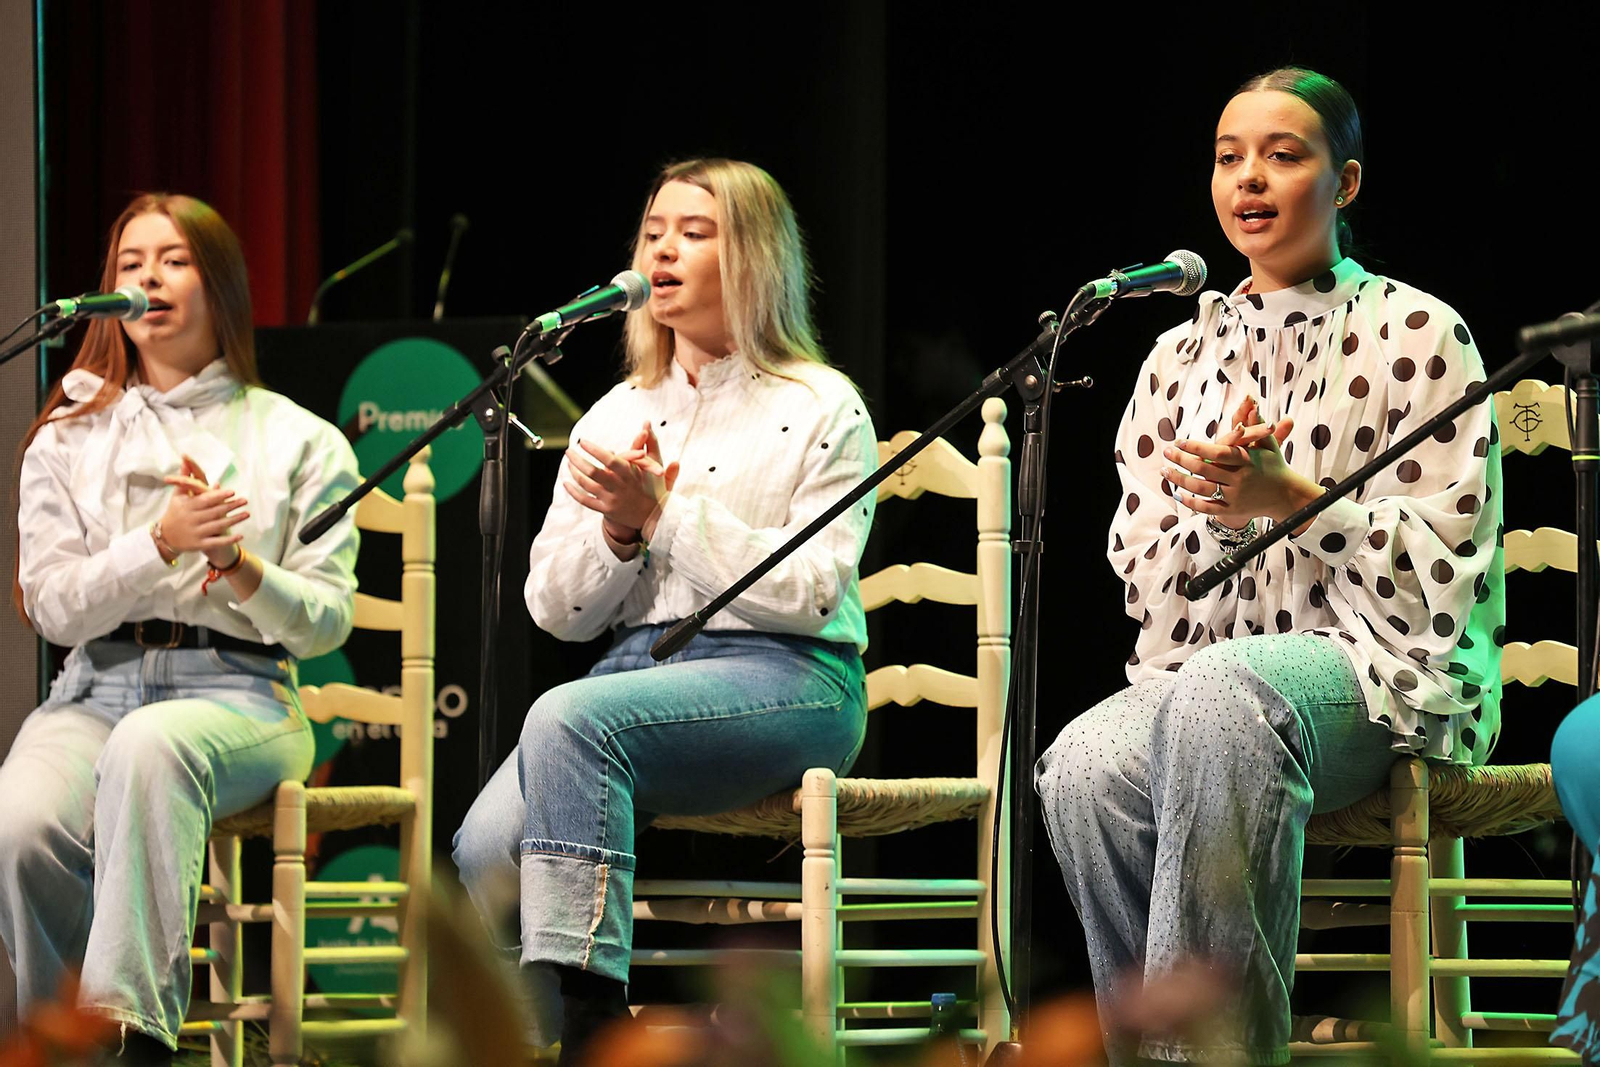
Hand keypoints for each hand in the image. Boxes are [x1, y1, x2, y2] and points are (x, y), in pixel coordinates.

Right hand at [159, 454, 248, 563]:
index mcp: (186, 506)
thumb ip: (185, 479)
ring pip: (218, 526)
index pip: (205, 500)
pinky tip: (241, 536)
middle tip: (245, 500)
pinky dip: (229, 540)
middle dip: (231, 506)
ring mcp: (195, 533)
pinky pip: (216, 542)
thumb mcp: (178, 496)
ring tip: (247, 514)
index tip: (233, 491)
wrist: (166, 537)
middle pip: (214, 512)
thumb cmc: (175, 512)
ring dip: (234, 520)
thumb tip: (185, 459)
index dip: (219, 496)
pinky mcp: (199, 545)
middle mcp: (191, 519)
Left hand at [564, 421, 678, 540]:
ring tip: (569, 463)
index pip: (611, 461)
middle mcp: (619, 488)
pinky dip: (573, 492)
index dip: (596, 451)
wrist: (654, 516)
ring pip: (587, 485)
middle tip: (569, 451)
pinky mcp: (606, 511)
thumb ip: (649, 444)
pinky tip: (566, 482)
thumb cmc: (653, 486)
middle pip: (593, 473)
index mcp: (630, 474)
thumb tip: (647, 424)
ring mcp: (612, 500)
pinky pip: (585, 501)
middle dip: (578, 460)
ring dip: (575, 472)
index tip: (583, 442)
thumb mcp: (654, 465)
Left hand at [1160, 396, 1322, 531]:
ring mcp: (1235, 497)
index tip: (1179, 441)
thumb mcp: (1268, 444)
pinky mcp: (1232, 510)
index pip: (1219, 453)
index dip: (1197, 448)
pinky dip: (1190, 502)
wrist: (1285, 496)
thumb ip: (1256, 425)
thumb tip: (1252, 402)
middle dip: (1182, 461)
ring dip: (1180, 480)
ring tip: (1164, 470)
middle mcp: (1241, 480)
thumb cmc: (1274, 465)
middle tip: (1166, 451)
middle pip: (1205, 470)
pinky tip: (1176, 493)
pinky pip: (1206, 508)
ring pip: (1201, 489)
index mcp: (1248, 461)